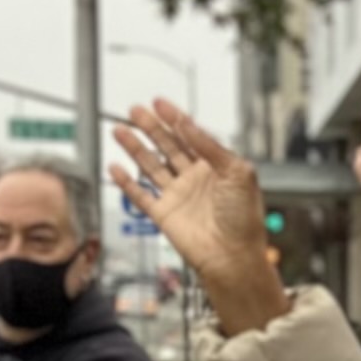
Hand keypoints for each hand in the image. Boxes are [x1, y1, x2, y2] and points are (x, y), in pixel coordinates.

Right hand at [112, 101, 288, 337]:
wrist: (234, 257)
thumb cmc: (244, 220)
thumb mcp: (237, 172)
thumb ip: (211, 146)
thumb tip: (188, 124)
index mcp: (216, 167)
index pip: (192, 136)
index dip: (175, 119)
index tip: (160, 103)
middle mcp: (195, 179)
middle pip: (168, 146)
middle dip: (151, 128)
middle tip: (135, 111)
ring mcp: (179, 196)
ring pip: (151, 166)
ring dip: (135, 148)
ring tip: (120, 130)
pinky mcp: (165, 214)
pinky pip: (141, 195)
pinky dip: (127, 182)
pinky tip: (116, 167)